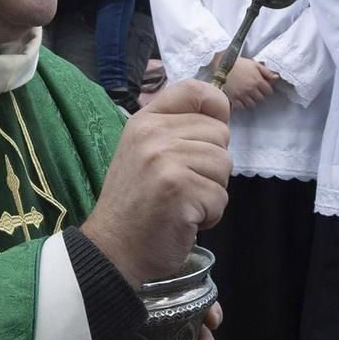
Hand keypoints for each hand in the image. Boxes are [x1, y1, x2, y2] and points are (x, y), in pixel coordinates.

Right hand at [81, 79, 230, 283]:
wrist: (114, 249)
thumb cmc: (135, 205)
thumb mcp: (145, 153)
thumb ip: (175, 131)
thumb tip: (220, 118)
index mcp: (146, 121)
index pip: (195, 90)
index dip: (216, 107)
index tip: (210, 133)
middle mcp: (154, 134)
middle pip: (220, 133)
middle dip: (213, 165)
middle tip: (184, 185)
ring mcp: (166, 160)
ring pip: (224, 165)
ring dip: (211, 192)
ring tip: (182, 203)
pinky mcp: (180, 188)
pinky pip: (221, 196)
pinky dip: (209, 215)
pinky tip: (183, 219)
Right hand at [214, 55, 272, 110]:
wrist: (223, 65)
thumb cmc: (240, 64)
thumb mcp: (255, 65)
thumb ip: (267, 72)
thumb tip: (276, 77)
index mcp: (258, 81)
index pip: (269, 92)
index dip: (267, 89)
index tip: (263, 87)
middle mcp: (251, 89)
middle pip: (261, 99)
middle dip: (259, 94)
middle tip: (255, 90)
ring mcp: (242, 94)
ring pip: (252, 104)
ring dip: (252, 100)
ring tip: (248, 94)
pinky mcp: (234, 98)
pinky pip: (242, 107)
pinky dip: (243, 104)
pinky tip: (242, 98)